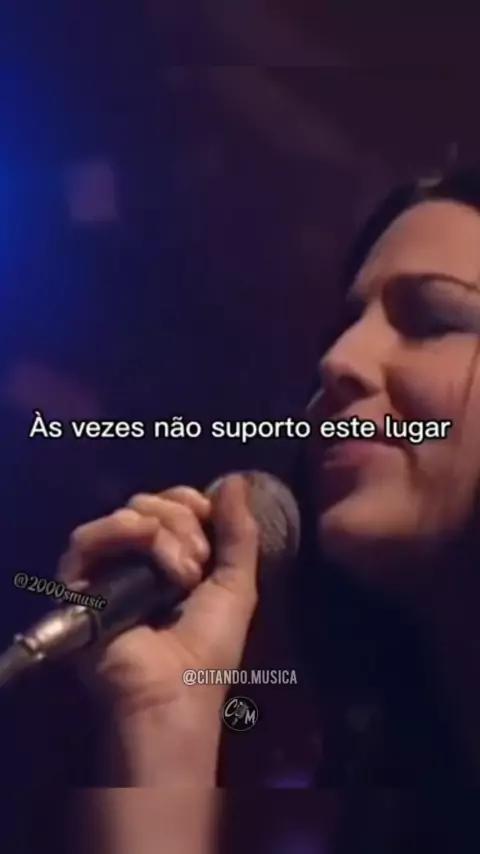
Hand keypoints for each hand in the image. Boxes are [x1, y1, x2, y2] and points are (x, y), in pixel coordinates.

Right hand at [58, 476, 258, 727]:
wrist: (175, 690)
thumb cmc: (208, 647)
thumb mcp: (237, 584)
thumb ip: (239, 532)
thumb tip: (236, 479)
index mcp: (173, 556)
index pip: (173, 503)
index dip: (192, 501)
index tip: (210, 518)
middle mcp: (137, 557)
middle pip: (151, 502)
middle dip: (183, 520)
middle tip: (199, 563)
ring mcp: (107, 567)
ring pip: (126, 513)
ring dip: (162, 530)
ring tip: (182, 569)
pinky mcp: (77, 582)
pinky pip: (87, 537)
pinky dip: (122, 534)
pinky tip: (151, 553)